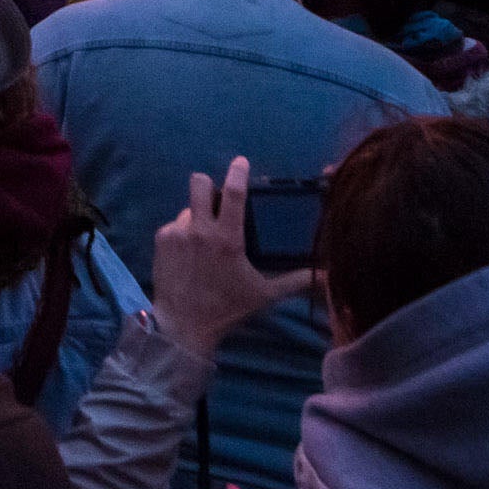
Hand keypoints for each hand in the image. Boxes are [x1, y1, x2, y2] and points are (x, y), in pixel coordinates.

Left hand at [151, 158, 312, 361]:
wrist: (184, 325)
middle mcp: (200, 229)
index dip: (238, 172)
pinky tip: (188, 255)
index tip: (240, 162)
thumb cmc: (227, 308)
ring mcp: (177, 233)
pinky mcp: (161, 240)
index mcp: (228, 239)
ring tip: (204, 244)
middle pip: (199, 183)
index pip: (234, 193)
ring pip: (188, 209)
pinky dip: (183, 235)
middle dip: (209, 185)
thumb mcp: (265, 294)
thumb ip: (295, 281)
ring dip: (198, 219)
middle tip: (217, 201)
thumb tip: (327, 276)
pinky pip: (175, 226)